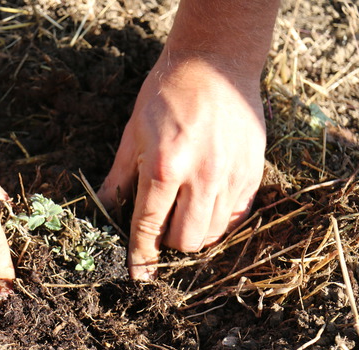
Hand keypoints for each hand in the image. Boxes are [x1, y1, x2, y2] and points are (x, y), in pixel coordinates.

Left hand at [98, 51, 266, 278]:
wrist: (216, 64)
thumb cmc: (166, 95)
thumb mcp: (132, 134)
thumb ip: (120, 179)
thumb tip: (106, 213)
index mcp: (166, 166)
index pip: (149, 226)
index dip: (141, 255)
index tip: (139, 275)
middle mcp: (202, 177)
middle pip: (186, 241)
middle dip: (168, 243)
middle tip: (161, 224)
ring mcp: (232, 177)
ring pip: (212, 234)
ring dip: (193, 233)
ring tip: (184, 210)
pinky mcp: (253, 174)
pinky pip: (236, 217)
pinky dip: (218, 220)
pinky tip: (206, 203)